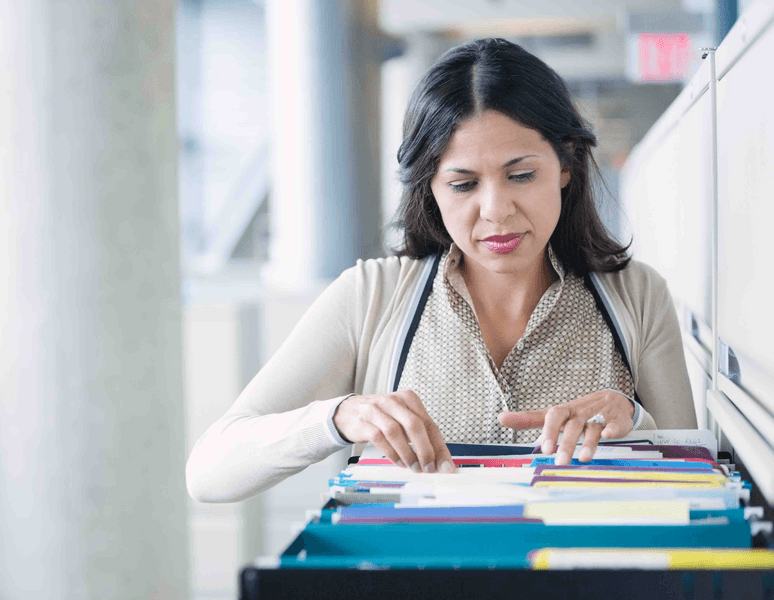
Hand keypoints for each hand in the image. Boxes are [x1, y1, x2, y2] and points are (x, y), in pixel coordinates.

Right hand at [333, 390, 455, 472]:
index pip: (429, 424)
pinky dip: (392, 454)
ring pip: (396, 432)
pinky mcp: (364, 422)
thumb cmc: (382, 416)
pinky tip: (398, 461)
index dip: (439, 447)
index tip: (446, 466)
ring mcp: (376, 410)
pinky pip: (380, 439)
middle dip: (424, 450)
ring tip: (413, 467)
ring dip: (407, 454)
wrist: (349, 412)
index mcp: (408, 398)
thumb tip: (439, 459)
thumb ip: (420, 435)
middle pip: (414, 425)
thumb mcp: (403, 419)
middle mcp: (393, 401)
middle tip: (429, 467)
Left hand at [497, 390, 634, 465]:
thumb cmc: (576, 412)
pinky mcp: (615, 422)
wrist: (611, 400)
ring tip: (583, 459)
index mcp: (563, 412)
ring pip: (593, 428)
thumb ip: (529, 419)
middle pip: (572, 426)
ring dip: (588, 443)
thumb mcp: (553, 414)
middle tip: (559, 461)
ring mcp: (598, 417)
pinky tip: (608, 436)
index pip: (553, 417)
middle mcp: (579, 414)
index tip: (544, 448)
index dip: (549, 431)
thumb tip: (501, 418)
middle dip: (566, 443)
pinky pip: (614, 425)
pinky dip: (612, 430)